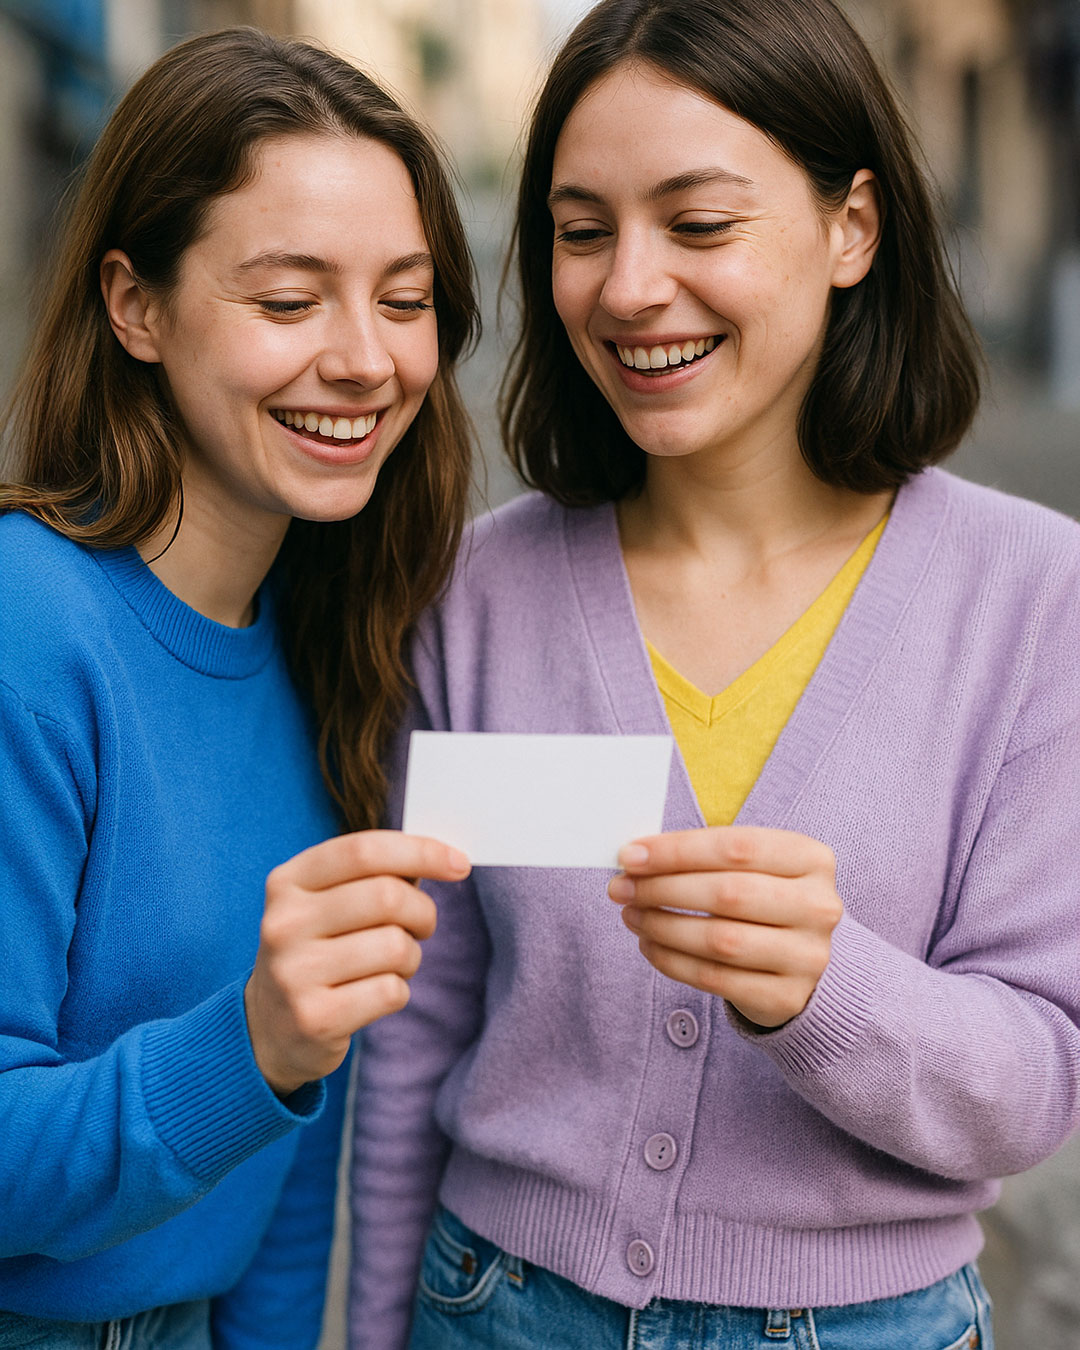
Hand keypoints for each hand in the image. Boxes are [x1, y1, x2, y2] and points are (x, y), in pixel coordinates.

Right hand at [245, 831, 469, 1096]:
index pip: (363, 851)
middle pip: (387, 897)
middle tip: (422, 926)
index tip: (459, 863)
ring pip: (395, 946)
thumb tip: (444, 858)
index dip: (419, 851)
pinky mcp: (314, 1018)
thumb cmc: (320, 950)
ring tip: (390, 965)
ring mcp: (294, 973)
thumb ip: (375, 876)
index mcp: (288, 883)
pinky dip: (398, 991)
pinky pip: (391, 991)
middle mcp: (284, 923)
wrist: (269, 1028)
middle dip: (422, 912)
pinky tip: (373, 995)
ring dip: (410, 957)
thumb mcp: (329, 903)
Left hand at [608, 826, 841, 1028]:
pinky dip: (672, 960)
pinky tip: (650, 944)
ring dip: (662, 925)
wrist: (808, 965)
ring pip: (719, 940)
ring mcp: (808, 956)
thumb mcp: (754, 868)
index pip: (735, 847)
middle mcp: (819, 906)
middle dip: (662, 889)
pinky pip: (714, 978)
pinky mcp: (786, 996)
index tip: (630, 856)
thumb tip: (636, 858)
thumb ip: (705, 858)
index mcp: (811, 859)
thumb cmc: (766, 902)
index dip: (676, 851)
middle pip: (727, 893)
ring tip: (631, 915)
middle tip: (621, 888)